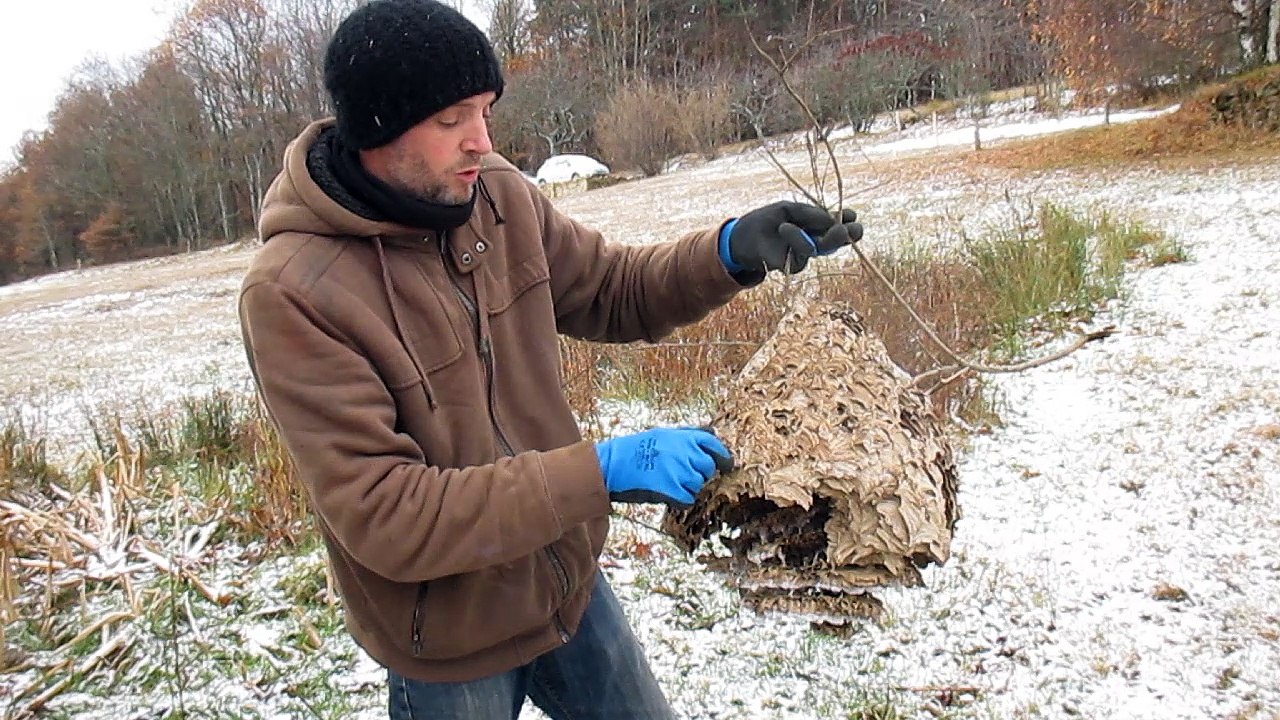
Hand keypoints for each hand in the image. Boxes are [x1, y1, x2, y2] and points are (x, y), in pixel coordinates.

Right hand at [595, 427, 733, 507]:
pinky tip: (668, 494)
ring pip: (698, 484)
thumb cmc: (634, 449)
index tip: (727, 464)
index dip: (722, 455)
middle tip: (683, 474)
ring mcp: (679, 471)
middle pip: (708, 467)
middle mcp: (684, 452)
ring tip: (668, 481)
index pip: (712, 443)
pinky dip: (680, 500)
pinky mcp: (672, 490)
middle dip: (700, 472)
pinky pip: (688, 499)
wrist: (612, 464)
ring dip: (688, 486)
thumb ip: (686, 435)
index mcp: (682, 436)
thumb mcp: (662, 434)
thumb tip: (712, 432)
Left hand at [720, 202, 862, 274]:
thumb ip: (809, 213)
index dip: (849, 222)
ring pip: (819, 249)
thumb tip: (832, 220)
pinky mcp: (792, 265)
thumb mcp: (788, 209)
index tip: (851, 216)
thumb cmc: (766, 220)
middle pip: (837, 242)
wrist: (742, 236)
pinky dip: (794, 239)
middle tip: (847, 230)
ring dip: (808, 235)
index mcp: (818, 224)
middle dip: (843, 236)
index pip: (841, 224)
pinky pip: (801, 256)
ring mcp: (805, 254)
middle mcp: (815, 240)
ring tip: (789, 224)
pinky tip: (784, 228)